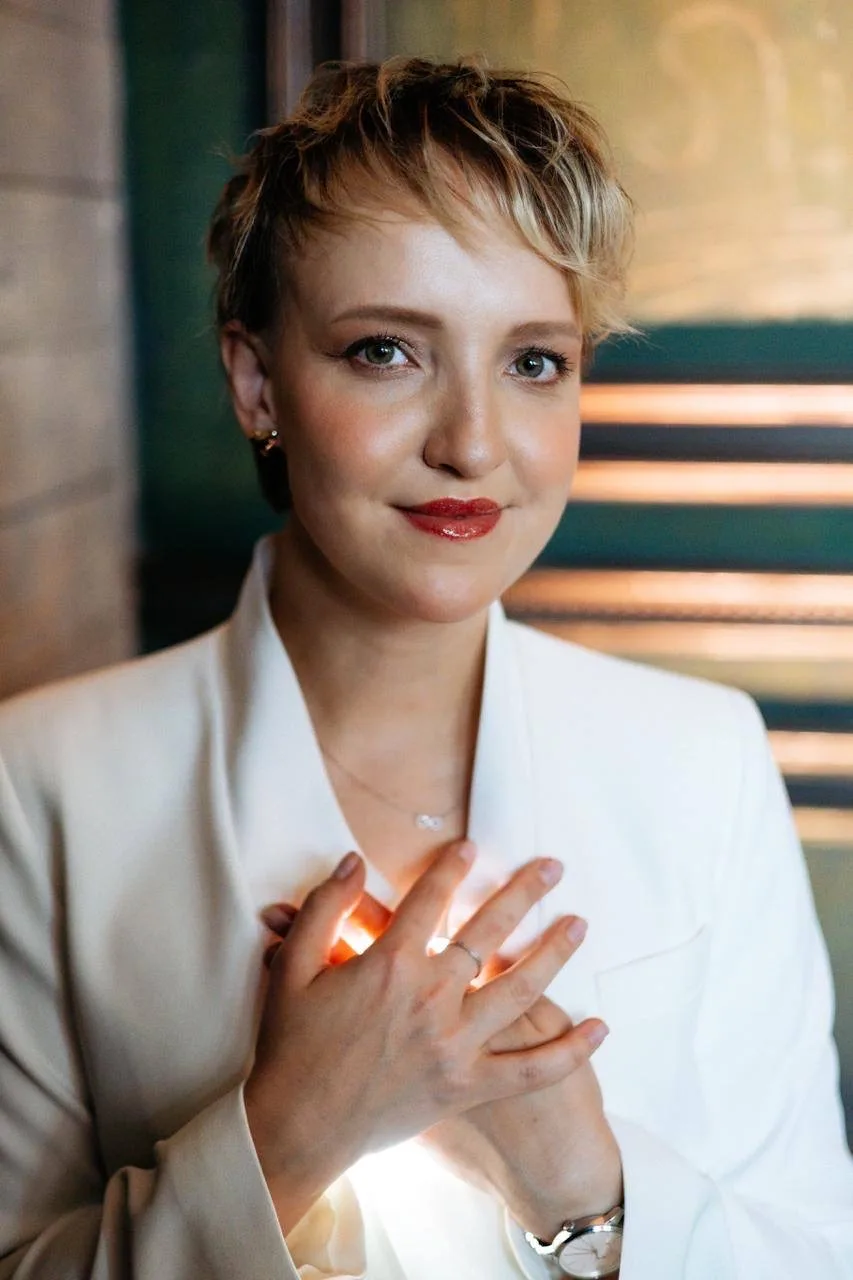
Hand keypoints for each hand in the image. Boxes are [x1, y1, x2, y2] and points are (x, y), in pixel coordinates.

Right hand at [247, 843, 598, 1233]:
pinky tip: (599, 1028)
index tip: (472, 849)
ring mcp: (455, 1044)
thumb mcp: (292, 967)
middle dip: (523, 894)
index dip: (451, 870)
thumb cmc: (292, 1046)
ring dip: (553, 954)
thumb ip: (325, 908)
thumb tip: (351, 861)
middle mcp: (431, 998)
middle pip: (488, 933)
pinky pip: (529, 1070)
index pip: (430, 901)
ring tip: (579, 925)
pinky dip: (568, 1052)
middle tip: (553, 868)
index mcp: (389, 965)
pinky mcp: (467, 1086)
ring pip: (519, 991)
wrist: (299, 1126)